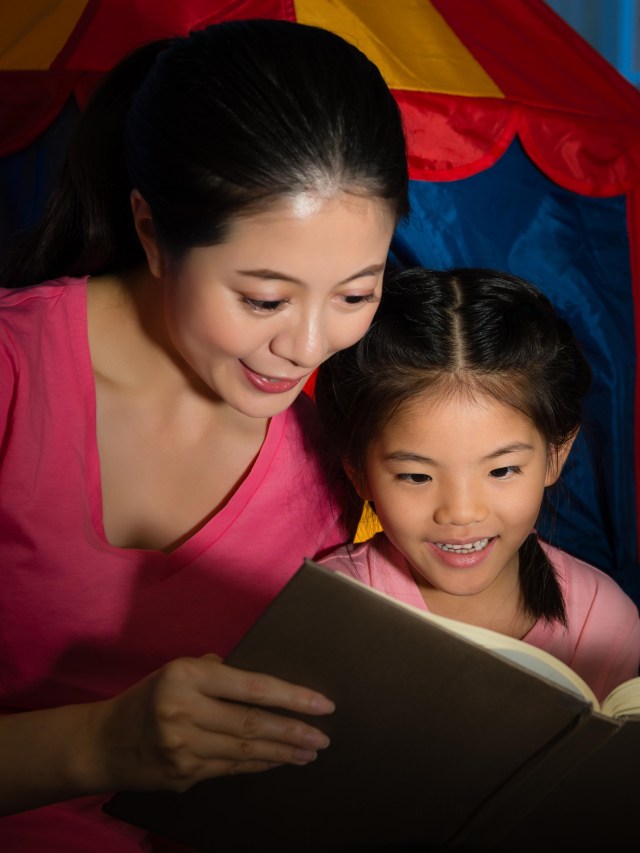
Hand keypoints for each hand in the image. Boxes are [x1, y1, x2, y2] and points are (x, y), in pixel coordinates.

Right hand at [87, 654, 333, 792]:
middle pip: (252, 724)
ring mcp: (183, 747)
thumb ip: (216, 671)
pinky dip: (259, 765)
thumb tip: (259, 680)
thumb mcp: (176, 670)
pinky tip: (278, 761)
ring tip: (310, 751)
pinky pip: (231, 769)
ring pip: (246, 751)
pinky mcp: (183, 775)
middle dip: (294, 731)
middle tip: (324, 736)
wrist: (102, 742)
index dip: (290, 697)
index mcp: (186, 676)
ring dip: (283, 753)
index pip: (250, 686)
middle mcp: (184, 710)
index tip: (322, 704)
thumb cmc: (148, 697)